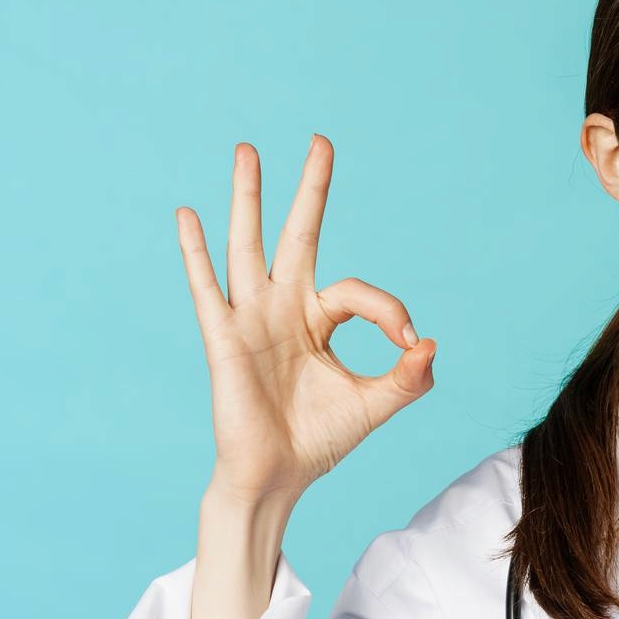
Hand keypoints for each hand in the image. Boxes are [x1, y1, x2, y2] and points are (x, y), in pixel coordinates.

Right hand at [176, 135, 436, 504]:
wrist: (278, 477)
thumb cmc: (319, 439)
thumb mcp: (376, 404)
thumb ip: (409, 377)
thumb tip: (430, 345)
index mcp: (319, 319)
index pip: (359, 293)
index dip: (391, 312)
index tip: (410, 344)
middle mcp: (283, 308)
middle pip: (299, 235)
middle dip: (310, 189)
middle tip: (320, 140)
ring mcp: (251, 318)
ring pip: (250, 245)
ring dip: (249, 198)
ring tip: (247, 149)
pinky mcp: (224, 338)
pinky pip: (207, 288)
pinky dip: (196, 252)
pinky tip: (187, 215)